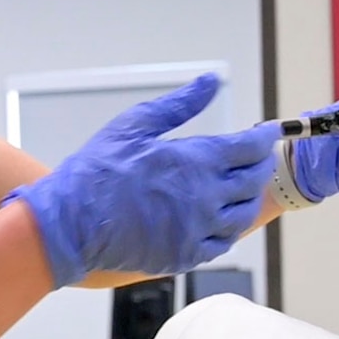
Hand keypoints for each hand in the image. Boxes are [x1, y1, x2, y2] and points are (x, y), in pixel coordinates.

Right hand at [7, 74, 278, 287]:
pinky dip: (228, 230)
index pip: (249, 148)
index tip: (267, 132)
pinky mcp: (185, 256)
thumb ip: (179, 104)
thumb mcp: (134, 125)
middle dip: (260, 165)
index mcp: (196, 162)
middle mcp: (205, 198)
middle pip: (252, 181)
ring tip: (243, 189)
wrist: (71, 224)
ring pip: (243, 216)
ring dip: (248, 199)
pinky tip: (220, 220)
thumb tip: (211, 81)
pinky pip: (222, 244)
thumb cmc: (97, 172)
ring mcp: (197, 231)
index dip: (263, 138)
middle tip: (256, 157)